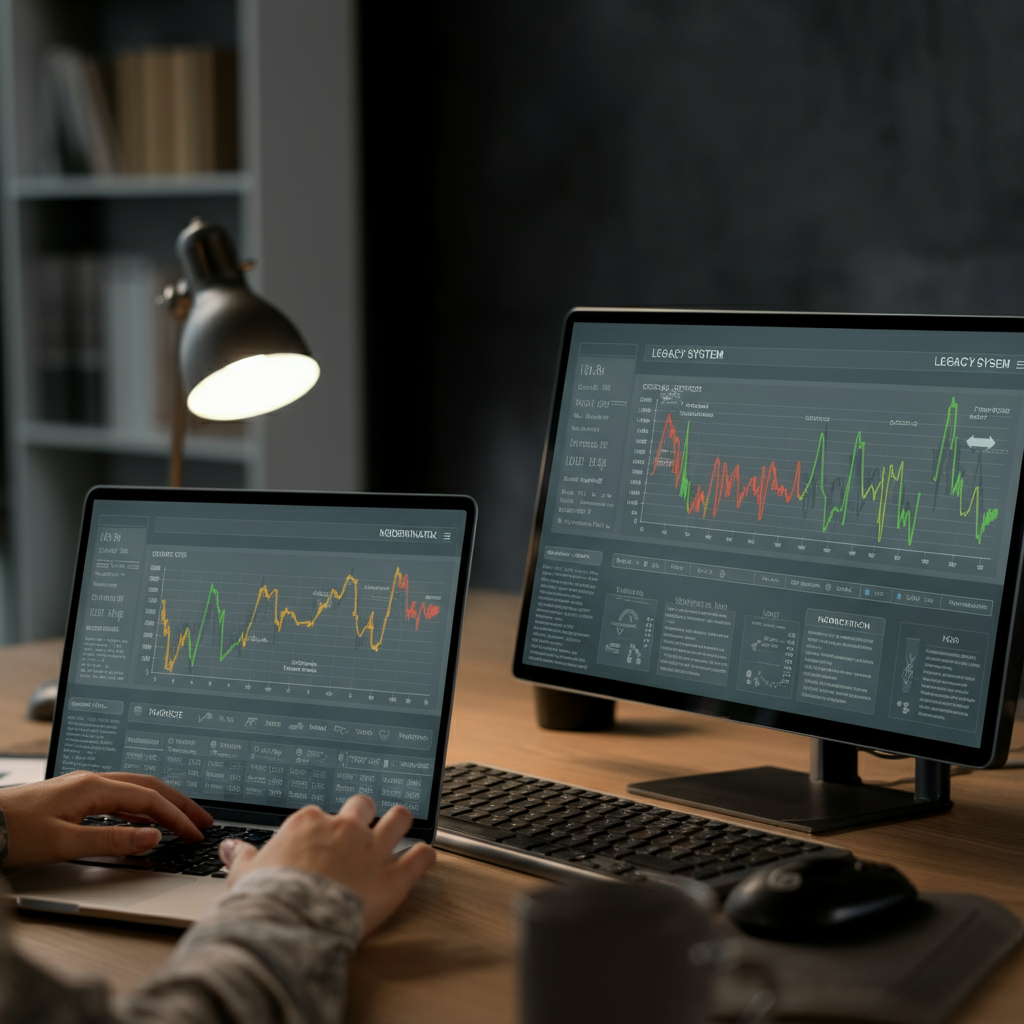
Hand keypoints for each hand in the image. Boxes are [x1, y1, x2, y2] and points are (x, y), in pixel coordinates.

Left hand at [0, 771, 213, 867]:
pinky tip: (142, 824)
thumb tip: (152, 838)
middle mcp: (91, 782)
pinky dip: (139, 811)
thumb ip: (112, 841)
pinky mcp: (73, 800)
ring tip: (181, 821)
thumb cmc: (11, 833)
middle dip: (179, 803)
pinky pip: (118, 800)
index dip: (176, 817)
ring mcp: (82, 789)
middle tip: (203, 820)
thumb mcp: (64, 844)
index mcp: (93, 787)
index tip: (194, 833)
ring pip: (134, 792)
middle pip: (148, 787)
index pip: (149, 799)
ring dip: (162, 805)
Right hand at [219, 794, 435, 934]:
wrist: (293, 921)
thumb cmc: (269, 898)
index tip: (322, 839)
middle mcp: (345, 828)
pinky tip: (423, 858)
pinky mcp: (395, 876)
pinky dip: (424, 856)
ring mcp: (373, 849)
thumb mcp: (246, 874)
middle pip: (364, 804)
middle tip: (363, 828)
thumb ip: (242, 856)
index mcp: (310, 823)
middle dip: (365, 814)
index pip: (322, 814)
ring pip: (399, 817)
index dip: (323, 827)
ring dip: (400, 823)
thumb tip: (229, 848)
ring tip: (400, 828)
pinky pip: (422, 856)